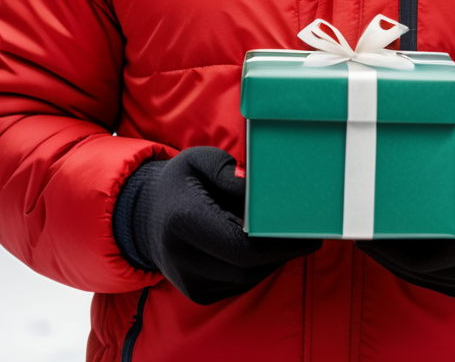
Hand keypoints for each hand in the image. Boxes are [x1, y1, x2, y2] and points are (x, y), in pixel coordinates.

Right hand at [119, 146, 320, 304]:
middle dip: (283, 251)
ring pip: (248, 278)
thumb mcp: (201, 161)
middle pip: (249, 267)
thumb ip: (232, 175)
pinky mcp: (198, 294)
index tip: (309, 234)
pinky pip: (239, 284)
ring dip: (273, 259)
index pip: (242, 247)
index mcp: (184, 222)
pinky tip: (266, 246)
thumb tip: (264, 195)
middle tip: (310, 232)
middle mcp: (184, 259)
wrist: (145, 217)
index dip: (280, 245)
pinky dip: (258, 267)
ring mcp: (190, 283)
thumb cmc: (180, 182)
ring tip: (289, 235)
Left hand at [357, 139, 454, 297]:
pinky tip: (384, 242)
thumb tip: (433, 184)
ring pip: (420, 275)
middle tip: (355, 223)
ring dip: (388, 256)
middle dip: (383, 248)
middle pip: (420, 266)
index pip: (436, 247)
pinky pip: (427, 277)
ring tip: (361, 230)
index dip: (397, 240)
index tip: (370, 222)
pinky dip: (402, 262)